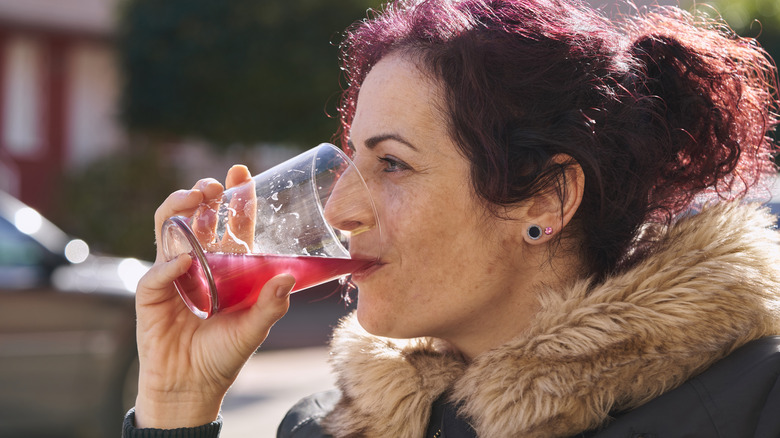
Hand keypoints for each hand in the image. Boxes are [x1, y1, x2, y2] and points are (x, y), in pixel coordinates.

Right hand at [133, 165, 295, 428]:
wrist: (191, 386)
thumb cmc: (223, 355)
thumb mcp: (255, 328)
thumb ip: (272, 305)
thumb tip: (290, 277)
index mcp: (226, 265)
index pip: (231, 222)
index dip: (237, 197)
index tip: (242, 170)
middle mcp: (198, 263)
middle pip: (198, 216)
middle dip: (204, 194)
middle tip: (216, 184)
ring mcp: (172, 274)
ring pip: (169, 229)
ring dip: (181, 209)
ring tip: (196, 197)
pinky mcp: (151, 294)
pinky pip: (157, 272)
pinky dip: (170, 264)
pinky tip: (185, 262)